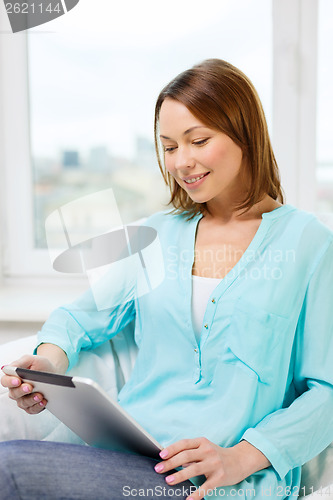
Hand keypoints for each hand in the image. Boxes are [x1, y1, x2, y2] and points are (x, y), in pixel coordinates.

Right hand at [1, 354, 57, 413]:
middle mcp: (16, 390)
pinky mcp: (31, 406)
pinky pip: (32, 409)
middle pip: (14, 393)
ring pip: (23, 403)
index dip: (10, 382)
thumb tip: (8, 368)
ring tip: (39, 395)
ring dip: (31, 400)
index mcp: (13, 377)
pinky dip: (37, 406)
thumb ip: (20, 362)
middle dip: (22, 391)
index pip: (5, 381)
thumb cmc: (41, 366)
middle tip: (30, 387)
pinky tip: (43, 401)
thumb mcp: (32, 360)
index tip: (18, 381)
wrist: (54, 373)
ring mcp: (23, 399)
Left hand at [154, 437, 269, 499]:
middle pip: (186, 456)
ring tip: (168, 481)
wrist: (240, 460)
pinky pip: (206, 486)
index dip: (171, 449)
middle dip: (170, 463)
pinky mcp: (220, 477)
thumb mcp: (205, 448)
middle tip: (158, 469)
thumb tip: (171, 459)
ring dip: (179, 476)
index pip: (184, 444)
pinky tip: (188, 498)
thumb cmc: (217, 455)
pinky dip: (196, 493)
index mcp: (202, 442)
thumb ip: (190, 452)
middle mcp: (208, 451)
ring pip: (193, 469)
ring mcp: (214, 464)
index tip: (161, 455)